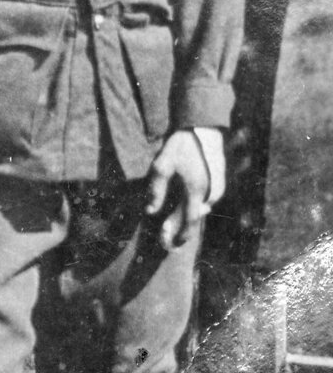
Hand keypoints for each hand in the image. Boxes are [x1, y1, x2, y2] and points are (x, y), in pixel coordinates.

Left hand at [145, 130, 211, 250]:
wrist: (205, 128)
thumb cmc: (182, 145)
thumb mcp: (162, 164)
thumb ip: (156, 189)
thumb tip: (150, 211)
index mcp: (196, 190)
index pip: (189, 221)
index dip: (181, 235)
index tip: (172, 244)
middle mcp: (211, 193)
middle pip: (194, 217)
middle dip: (180, 225)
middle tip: (165, 231)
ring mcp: (218, 189)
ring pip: (200, 209)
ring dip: (187, 213)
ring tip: (173, 215)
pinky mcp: (221, 183)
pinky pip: (206, 200)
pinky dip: (195, 204)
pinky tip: (185, 198)